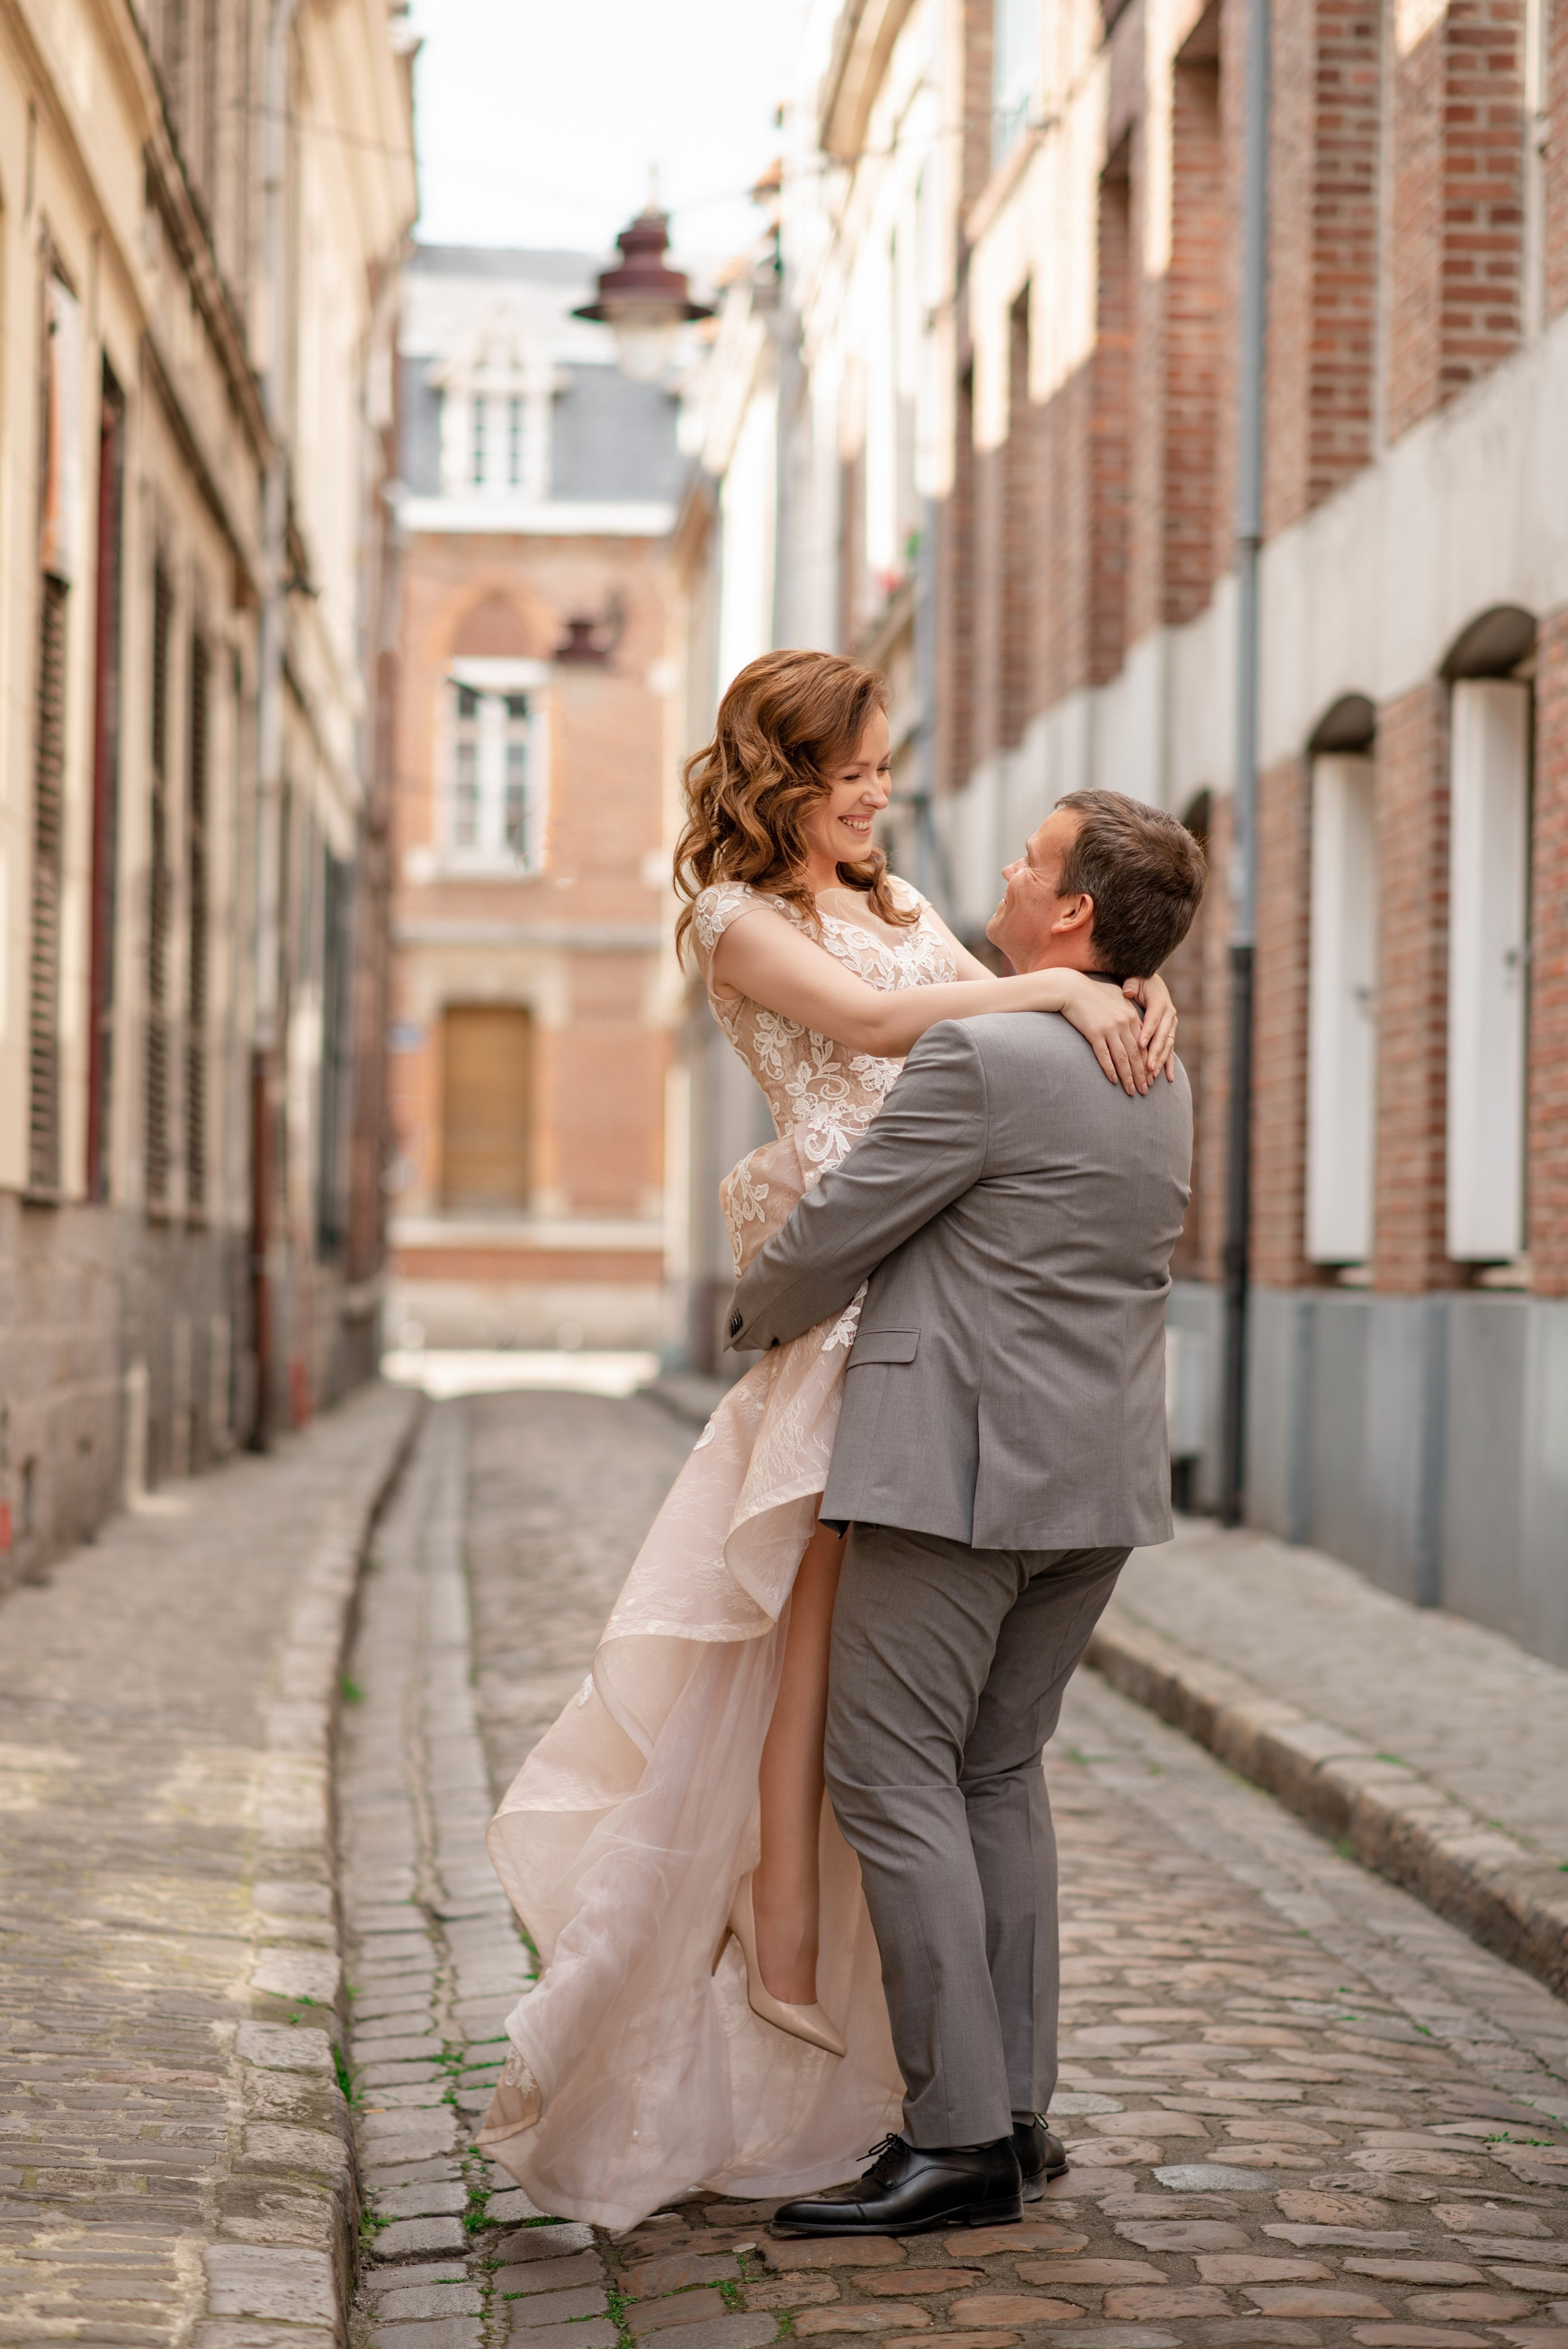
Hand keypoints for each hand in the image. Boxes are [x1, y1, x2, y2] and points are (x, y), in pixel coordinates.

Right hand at [1054, 971, 1149, 1094]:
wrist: (1071, 988)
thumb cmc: (1092, 992)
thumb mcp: (1116, 998)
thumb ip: (1128, 1011)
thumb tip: (1138, 1024)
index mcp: (1131, 1016)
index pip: (1143, 1045)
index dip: (1147, 1063)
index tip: (1149, 1077)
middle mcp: (1123, 1023)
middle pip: (1136, 1054)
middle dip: (1141, 1075)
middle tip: (1145, 1090)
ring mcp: (1110, 1028)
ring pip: (1123, 1058)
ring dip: (1128, 1077)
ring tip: (1132, 1091)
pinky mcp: (1094, 1032)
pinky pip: (1104, 1055)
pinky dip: (1110, 1069)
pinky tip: (1114, 1081)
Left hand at [1123, 972, 1178, 1081]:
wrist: (1151, 983)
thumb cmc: (1138, 983)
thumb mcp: (1134, 980)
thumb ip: (1131, 985)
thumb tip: (1127, 991)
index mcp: (1160, 1002)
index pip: (1153, 1019)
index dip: (1147, 1033)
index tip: (1140, 1045)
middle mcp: (1169, 1014)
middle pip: (1162, 1036)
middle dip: (1155, 1053)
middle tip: (1147, 1067)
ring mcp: (1171, 1025)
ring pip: (1167, 1045)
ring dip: (1160, 1061)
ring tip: (1152, 1074)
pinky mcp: (1170, 1033)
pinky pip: (1170, 1050)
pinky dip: (1169, 1064)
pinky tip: (1168, 1079)